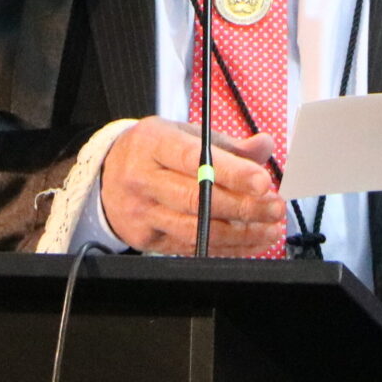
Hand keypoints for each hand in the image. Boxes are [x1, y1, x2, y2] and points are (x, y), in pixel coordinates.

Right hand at [101, 118, 284, 255]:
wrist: (107, 176)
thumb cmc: (153, 152)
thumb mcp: (184, 134)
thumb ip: (227, 145)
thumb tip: (264, 145)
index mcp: (154, 143)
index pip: (196, 159)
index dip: (232, 172)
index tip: (262, 181)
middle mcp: (143, 178)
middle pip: (197, 199)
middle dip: (243, 206)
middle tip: (275, 207)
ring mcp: (142, 212)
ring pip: (196, 229)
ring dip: (240, 233)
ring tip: (270, 227)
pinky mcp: (145, 239)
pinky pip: (191, 247)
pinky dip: (226, 247)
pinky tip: (251, 241)